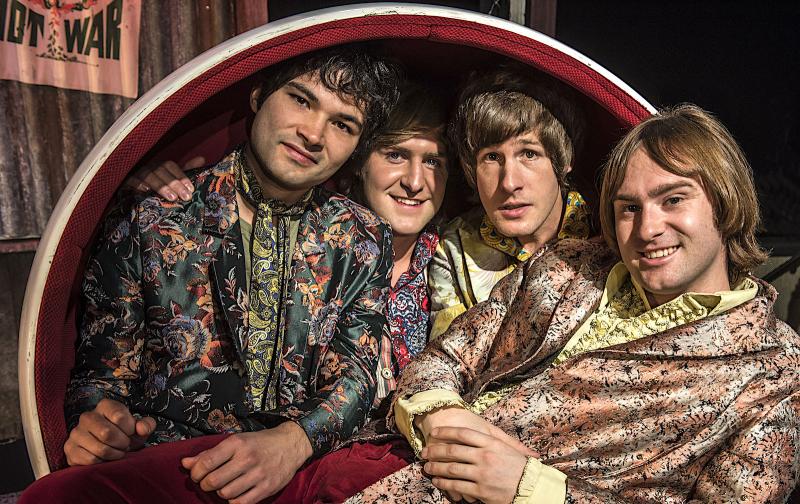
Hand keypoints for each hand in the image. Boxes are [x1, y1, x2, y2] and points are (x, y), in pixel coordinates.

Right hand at [64, 398, 155, 465]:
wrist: (108, 447)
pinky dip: (102, 462)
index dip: (130, 429)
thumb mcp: (139, 428)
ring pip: (99, 449)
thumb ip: (146, 425)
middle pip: (107, 433)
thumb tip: (142, 429)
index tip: (130, 433)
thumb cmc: (125, 434)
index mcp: (105, 405)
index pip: (119, 416)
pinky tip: (105, 458)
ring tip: (117, 452)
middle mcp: (87, 416)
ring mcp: (76, 433)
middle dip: (122, 443)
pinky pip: (90, 460)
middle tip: (125, 446)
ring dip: (114, 454)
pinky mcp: (70, 449)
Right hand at [126, 156, 203, 200]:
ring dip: (161, 186)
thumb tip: (202, 159)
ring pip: (149, 176)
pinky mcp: (126, 181)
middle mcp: (149, 167)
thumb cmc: (158, 189)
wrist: (134, 197)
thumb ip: (186, 171)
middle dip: (175, 184)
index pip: (170, 166)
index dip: (181, 176)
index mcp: (160, 166)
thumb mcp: (173, 180)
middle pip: (161, 171)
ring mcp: (137, 173)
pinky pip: (132, 181)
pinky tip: (147, 192)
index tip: (191, 189)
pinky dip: (139, 186)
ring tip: (172, 197)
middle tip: (185, 197)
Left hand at [181, 421, 312, 502]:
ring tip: (225, 486)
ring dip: (221, 493)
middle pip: (213, 481)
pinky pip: (241, 503)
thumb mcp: (236, 441)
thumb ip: (209, 453)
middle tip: (209, 482)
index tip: (196, 474)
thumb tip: (185, 463)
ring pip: (225, 494)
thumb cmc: (260, 442)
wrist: (291, 444)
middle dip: (205, 485)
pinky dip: (234, 501)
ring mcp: (258, 474)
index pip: (206, 462)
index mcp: (237, 443)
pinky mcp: (267, 488)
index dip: (195, 472)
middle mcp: (247, 458)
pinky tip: (236, 493)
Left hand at [416, 407, 534, 501]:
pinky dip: (444, 483)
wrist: (531, 487)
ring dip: (436, 468)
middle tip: (424, 452)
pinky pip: (457, 486)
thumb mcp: (509, 448)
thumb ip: (496, 439)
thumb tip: (482, 432)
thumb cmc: (519, 466)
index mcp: (491, 443)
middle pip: (453, 451)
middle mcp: (484, 456)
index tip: (435, 432)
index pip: (463, 434)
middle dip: (435, 451)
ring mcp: (482, 474)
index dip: (446, 432)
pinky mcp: (481, 490)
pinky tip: (438, 481)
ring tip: (427, 467)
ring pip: (452, 469)